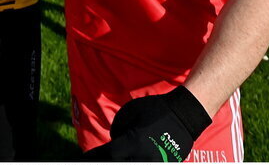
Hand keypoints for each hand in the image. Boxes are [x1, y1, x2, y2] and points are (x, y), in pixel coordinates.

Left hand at [83, 87, 210, 161]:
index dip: (93, 158)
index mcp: (133, 142)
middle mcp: (142, 156)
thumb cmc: (155, 109)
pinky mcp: (164, 164)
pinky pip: (145, 164)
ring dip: (120, 162)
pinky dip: (133, 162)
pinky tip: (126, 159)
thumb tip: (114, 140)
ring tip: (112, 159)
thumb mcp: (130, 112)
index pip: (108, 155)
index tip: (84, 160)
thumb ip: (118, 128)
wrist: (184, 115)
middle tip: (92, 162)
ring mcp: (154, 162)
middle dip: (105, 163)